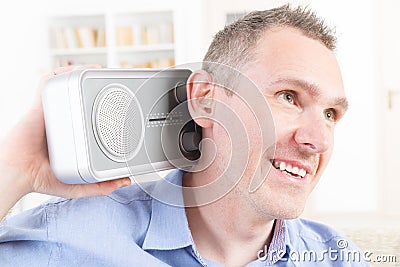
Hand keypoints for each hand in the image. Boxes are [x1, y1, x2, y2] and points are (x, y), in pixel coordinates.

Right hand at [0, 65, 130, 218]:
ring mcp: (53, 111)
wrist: (19, 173)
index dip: (101, 109)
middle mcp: (63, 121)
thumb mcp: (79, 185)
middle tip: (110, 83)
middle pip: (79, 98)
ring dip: (81, 76)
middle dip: (94, 88)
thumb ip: (101, 186)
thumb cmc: (41, 178)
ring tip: (98, 71)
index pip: (88, 118)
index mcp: (72, 136)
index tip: (118, 105)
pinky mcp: (41, 105)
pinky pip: (48, 81)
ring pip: (67, 87)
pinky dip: (61, 73)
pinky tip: (77, 69)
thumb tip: (125, 180)